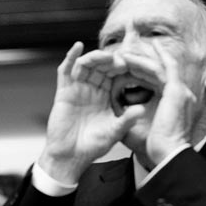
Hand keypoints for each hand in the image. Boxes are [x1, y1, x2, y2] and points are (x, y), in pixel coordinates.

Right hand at [39, 42, 140, 182]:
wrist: (71, 157)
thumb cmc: (92, 146)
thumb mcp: (115, 131)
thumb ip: (127, 119)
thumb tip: (141, 109)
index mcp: (106, 96)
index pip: (115, 75)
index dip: (124, 68)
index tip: (134, 65)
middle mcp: (92, 90)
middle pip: (101, 66)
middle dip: (111, 60)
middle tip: (121, 60)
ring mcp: (77, 89)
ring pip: (85, 65)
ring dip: (95, 57)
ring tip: (105, 57)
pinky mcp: (64, 92)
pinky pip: (65, 71)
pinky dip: (70, 57)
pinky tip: (77, 47)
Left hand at [121, 41, 197, 164]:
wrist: (168, 153)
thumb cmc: (154, 146)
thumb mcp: (139, 126)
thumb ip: (130, 114)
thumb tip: (116, 109)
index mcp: (175, 103)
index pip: (159, 80)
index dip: (143, 73)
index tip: (127, 69)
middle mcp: (181, 93)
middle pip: (160, 70)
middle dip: (141, 61)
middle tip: (124, 55)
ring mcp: (181, 90)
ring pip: (159, 66)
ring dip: (141, 59)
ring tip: (123, 54)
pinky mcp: (176, 90)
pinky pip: (161, 68)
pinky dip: (148, 59)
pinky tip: (136, 52)